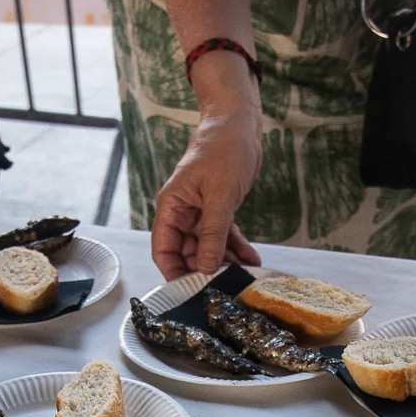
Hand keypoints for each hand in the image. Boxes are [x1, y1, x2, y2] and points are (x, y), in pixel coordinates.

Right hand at [151, 109, 265, 279]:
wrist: (240, 127)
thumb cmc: (223, 150)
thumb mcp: (219, 196)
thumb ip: (212, 234)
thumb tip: (206, 267)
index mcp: (172, 207)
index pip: (163, 249)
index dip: (174, 271)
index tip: (190, 290)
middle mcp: (182, 213)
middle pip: (187, 253)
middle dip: (205, 269)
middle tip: (225, 286)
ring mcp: (201, 214)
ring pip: (209, 247)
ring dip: (226, 261)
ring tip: (244, 275)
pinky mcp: (219, 211)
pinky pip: (224, 237)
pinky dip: (237, 248)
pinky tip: (252, 259)